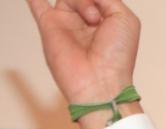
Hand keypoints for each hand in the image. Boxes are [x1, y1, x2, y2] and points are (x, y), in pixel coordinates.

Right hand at [27, 0, 140, 128]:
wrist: (99, 80)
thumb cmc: (117, 56)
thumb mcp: (125, 19)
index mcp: (107, 21)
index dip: (100, 1)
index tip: (103, 16)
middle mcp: (85, 22)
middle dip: (90, 2)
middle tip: (97, 19)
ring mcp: (66, 23)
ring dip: (81, 2)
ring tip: (91, 20)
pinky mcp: (48, 25)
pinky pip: (37, 4)